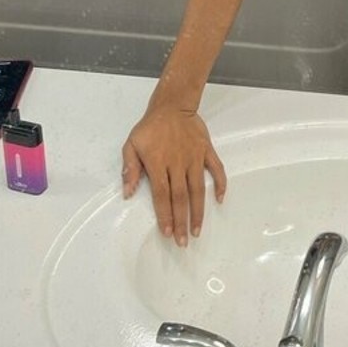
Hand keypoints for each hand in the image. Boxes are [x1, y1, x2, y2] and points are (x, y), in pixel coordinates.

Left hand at [121, 103, 226, 246]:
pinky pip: (216, 169)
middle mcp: (178, 163)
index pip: (161, 195)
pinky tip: (220, 199)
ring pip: (198, 189)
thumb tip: (127, 192)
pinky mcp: (206, 151)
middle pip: (180, 197)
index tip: (166, 233)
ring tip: (197, 230)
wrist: (173, 105)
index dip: (164, 215)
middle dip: (181, 221)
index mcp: (158, 163)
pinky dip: (219, 184)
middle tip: (183, 241)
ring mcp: (194, 158)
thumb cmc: (150, 127)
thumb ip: (130, 168)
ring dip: (198, 211)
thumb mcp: (132, 144)